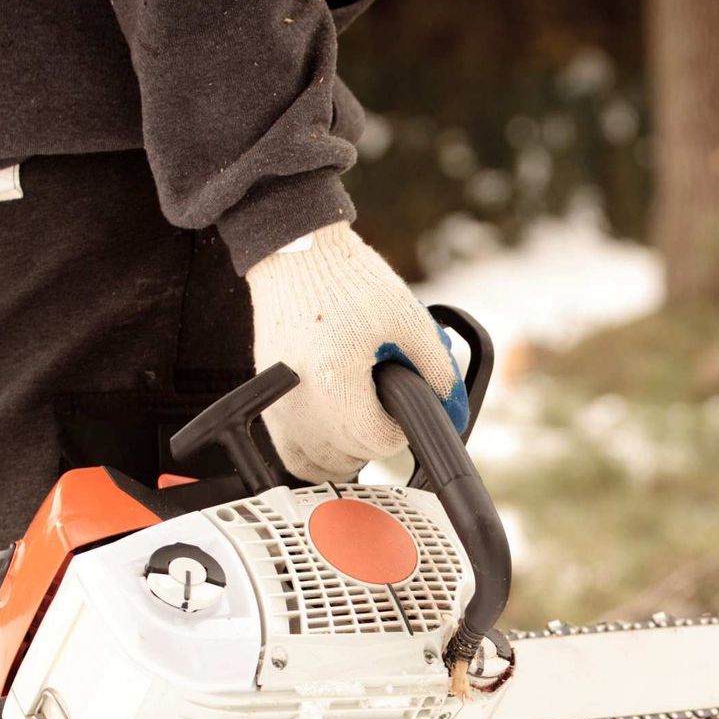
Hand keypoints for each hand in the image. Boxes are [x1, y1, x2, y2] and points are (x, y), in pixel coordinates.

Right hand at [246, 222, 467, 482]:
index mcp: (337, 381)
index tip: (403, 409)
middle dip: (376, 438)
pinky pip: (291, 453)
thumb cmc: (349, 280)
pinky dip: (316, 453)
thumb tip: (453, 410)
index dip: (401, 430)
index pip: (378, 442)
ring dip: (347, 453)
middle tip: (386, 407)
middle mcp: (301, 402)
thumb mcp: (409, 319)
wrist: (296, 254)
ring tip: (363, 422)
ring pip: (318, 465)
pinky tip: (335, 431)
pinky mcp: (266, 400)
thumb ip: (438, 370)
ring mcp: (278, 404)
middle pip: (349, 457)